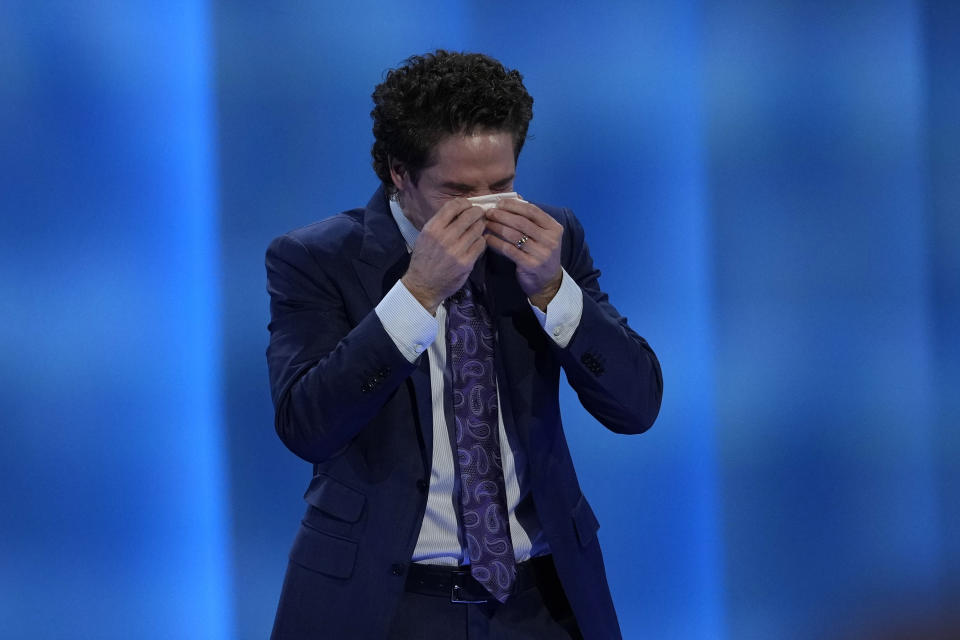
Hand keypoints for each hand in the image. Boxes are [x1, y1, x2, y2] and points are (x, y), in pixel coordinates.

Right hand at [402, 198, 485, 313]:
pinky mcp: (466, 262)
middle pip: (469, 215)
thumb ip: (441, 223)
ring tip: (478, 228)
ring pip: (478, 229)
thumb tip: (460, 210)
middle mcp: (444, 237)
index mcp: (432, 228)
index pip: (453, 206)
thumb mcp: (425, 236)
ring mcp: (456, 250)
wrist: (423, 285)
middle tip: (480, 214)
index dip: (465, 203)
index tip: (469, 205)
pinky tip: (477, 243)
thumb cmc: (424, 259)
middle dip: (477, 212)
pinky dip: (481, 241)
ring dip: (480, 227)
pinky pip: (481, 244)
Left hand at [484, 197, 562, 310]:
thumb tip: (514, 199)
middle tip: (488, 212)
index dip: (514, 205)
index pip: (532, 211)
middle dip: (502, 215)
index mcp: (554, 228)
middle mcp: (550, 239)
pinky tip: (487, 239)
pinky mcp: (530, 265)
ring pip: (514, 235)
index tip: (499, 203)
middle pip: (522, 222)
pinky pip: (509, 250)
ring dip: (497, 227)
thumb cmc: (540, 253)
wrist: (548, 281)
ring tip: (486, 223)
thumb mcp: (542, 235)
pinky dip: (496, 242)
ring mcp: (541, 253)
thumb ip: (531, 219)